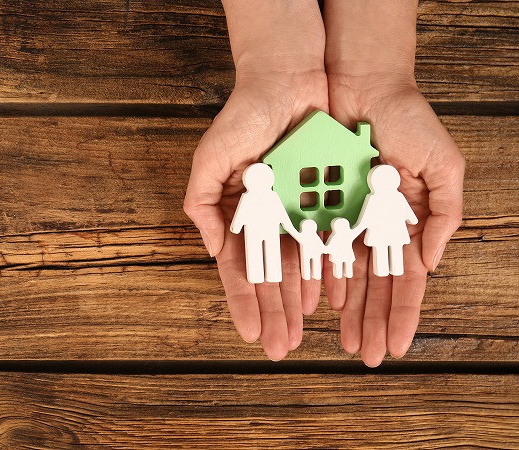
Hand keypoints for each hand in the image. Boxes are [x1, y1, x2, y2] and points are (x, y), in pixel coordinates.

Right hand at [184, 0, 327, 360]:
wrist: (289, 78)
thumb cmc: (244, 115)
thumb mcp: (210, 157)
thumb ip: (201, 203)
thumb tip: (211, 248)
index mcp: (237, 213)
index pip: (238, 268)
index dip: (243, 302)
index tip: (251, 333)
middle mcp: (265, 218)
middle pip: (269, 275)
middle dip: (273, 313)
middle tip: (280, 348)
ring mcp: (294, 211)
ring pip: (298, 266)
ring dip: (297, 302)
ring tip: (301, 333)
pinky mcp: (323, 199)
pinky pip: (325, 242)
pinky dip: (325, 270)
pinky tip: (326, 298)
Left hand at [324, 78, 464, 366]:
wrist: (363, 84)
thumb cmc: (408, 120)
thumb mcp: (442, 165)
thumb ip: (444, 214)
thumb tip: (429, 263)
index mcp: (408, 221)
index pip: (406, 279)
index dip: (402, 313)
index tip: (395, 346)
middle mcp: (377, 224)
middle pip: (374, 285)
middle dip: (370, 321)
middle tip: (363, 354)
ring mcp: (348, 216)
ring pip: (345, 273)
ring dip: (346, 308)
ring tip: (341, 339)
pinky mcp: (319, 202)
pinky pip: (316, 245)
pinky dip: (319, 273)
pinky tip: (319, 300)